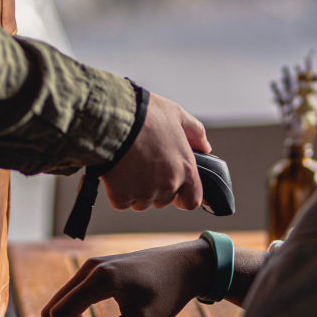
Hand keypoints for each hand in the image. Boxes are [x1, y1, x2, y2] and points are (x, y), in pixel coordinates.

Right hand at [41, 240, 213, 316]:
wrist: (187, 265)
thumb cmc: (168, 293)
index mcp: (99, 278)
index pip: (59, 313)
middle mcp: (90, 268)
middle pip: (54, 307)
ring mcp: (93, 266)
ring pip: (63, 301)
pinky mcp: (98, 268)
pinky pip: (74, 295)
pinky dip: (78, 314)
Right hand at [102, 92, 209, 211]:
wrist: (112, 120)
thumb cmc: (144, 115)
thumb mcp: (176, 114)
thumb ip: (195, 132)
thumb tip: (205, 146)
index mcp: (185, 168)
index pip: (193, 200)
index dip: (184, 197)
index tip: (177, 192)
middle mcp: (168, 184)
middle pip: (164, 200)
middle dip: (156, 189)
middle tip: (146, 167)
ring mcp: (144, 192)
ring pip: (142, 202)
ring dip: (137, 191)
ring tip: (130, 167)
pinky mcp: (121, 196)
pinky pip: (121, 202)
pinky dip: (118, 191)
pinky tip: (117, 172)